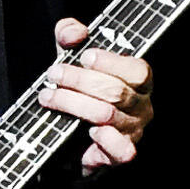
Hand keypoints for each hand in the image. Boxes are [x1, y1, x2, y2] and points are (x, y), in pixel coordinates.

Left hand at [42, 17, 153, 170]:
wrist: (68, 139)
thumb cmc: (77, 92)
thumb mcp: (71, 57)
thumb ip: (70, 36)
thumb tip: (74, 33)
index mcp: (138, 81)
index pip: (138, 70)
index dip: (112, 62)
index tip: (84, 56)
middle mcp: (141, 106)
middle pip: (116, 91)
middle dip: (79, 80)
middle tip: (53, 74)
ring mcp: (133, 131)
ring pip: (107, 114)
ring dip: (73, 103)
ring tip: (48, 96)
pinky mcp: (120, 155)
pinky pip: (121, 149)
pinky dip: (105, 139)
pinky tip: (88, 130)